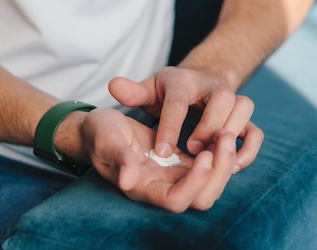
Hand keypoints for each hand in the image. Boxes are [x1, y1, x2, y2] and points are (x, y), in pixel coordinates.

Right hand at [79, 107, 238, 211]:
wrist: (100, 126)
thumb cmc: (99, 132)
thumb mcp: (105, 139)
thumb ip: (119, 159)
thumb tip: (127, 181)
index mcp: (142, 187)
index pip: (175, 200)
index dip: (194, 183)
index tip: (205, 155)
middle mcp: (161, 187)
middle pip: (200, 198)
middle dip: (218, 172)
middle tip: (224, 137)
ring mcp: (172, 175)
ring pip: (208, 184)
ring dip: (222, 163)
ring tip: (226, 133)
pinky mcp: (179, 161)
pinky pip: (207, 167)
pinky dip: (219, 155)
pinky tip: (222, 133)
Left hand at [108, 67, 263, 174]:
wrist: (199, 81)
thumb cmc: (169, 89)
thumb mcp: (150, 87)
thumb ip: (133, 92)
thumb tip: (113, 85)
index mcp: (183, 81)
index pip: (178, 102)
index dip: (170, 127)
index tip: (160, 152)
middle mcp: (211, 87)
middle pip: (221, 97)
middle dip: (208, 125)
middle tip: (191, 151)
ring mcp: (230, 101)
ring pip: (243, 107)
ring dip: (231, 133)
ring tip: (210, 157)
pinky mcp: (242, 119)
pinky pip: (255, 131)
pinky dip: (248, 148)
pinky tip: (231, 167)